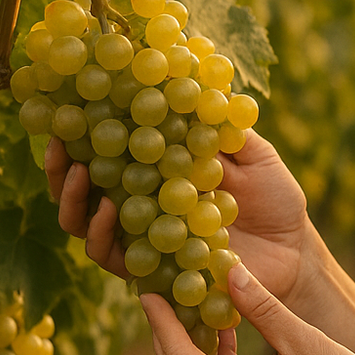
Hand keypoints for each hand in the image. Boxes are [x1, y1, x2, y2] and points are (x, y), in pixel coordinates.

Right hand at [46, 130, 331, 313]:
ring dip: (75, 199)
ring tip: (81, 172)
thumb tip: (192, 84)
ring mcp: (143, 239)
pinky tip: (109, 210)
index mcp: (157, 174)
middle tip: (59, 144)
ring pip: (84, 225)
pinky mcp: (152, 271)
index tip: (67, 111)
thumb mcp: (253, 153)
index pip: (107, 154)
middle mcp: (140, 206)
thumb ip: (221, 127)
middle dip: (62, 169)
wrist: (295, 251)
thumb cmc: (275, 199)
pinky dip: (103, 234)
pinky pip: (113, 257)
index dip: (81, 135)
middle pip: (80, 191)